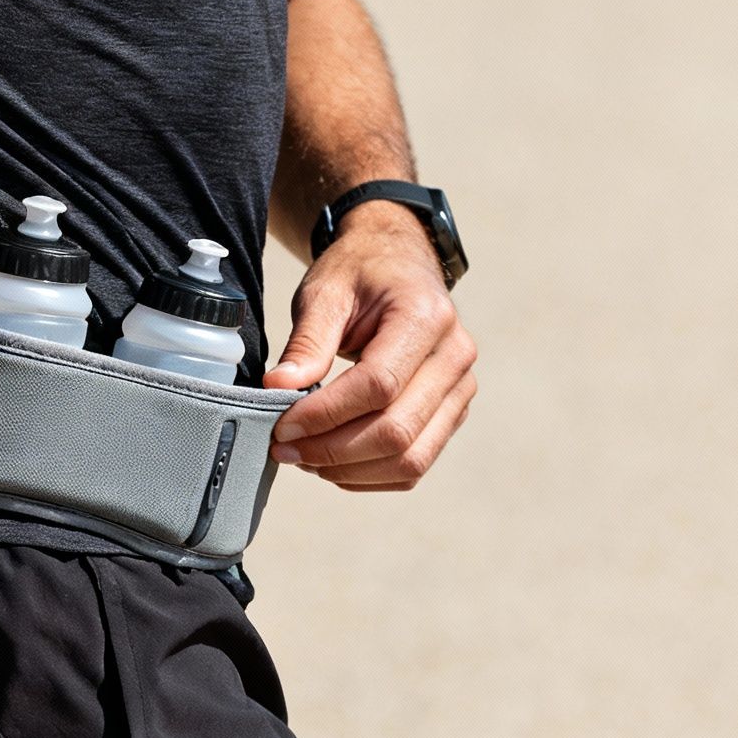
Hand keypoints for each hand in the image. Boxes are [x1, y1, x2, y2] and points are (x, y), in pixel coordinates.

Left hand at [262, 203, 477, 490]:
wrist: (398, 262)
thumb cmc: (362, 272)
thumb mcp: (325, 292)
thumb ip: (307, 342)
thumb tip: (278, 387)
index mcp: (426, 317)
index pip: (378, 386)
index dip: (325, 415)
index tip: (282, 425)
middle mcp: (454, 356)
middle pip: (397, 430)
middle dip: (333, 450)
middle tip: (285, 449)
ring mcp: (460, 389)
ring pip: (411, 458)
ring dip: (351, 471)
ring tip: (305, 458)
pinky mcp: (452, 412)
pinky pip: (416, 463)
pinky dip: (370, 475)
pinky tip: (332, 463)